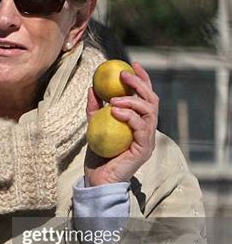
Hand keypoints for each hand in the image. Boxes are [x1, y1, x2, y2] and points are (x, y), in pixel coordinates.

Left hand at [85, 61, 158, 186]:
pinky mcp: (144, 149)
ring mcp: (148, 140)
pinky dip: (129, 115)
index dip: (142, 79)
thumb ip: (95, 109)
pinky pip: (141, 127)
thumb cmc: (97, 156)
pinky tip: (114, 110)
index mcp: (139, 123)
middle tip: (123, 75)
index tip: (131, 64)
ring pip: (149, 111)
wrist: (97, 179)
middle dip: (139, 84)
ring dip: (132, 100)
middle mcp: (148, 130)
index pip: (146, 97)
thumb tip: (92, 88)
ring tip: (113, 99)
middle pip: (152, 100)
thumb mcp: (94, 126)